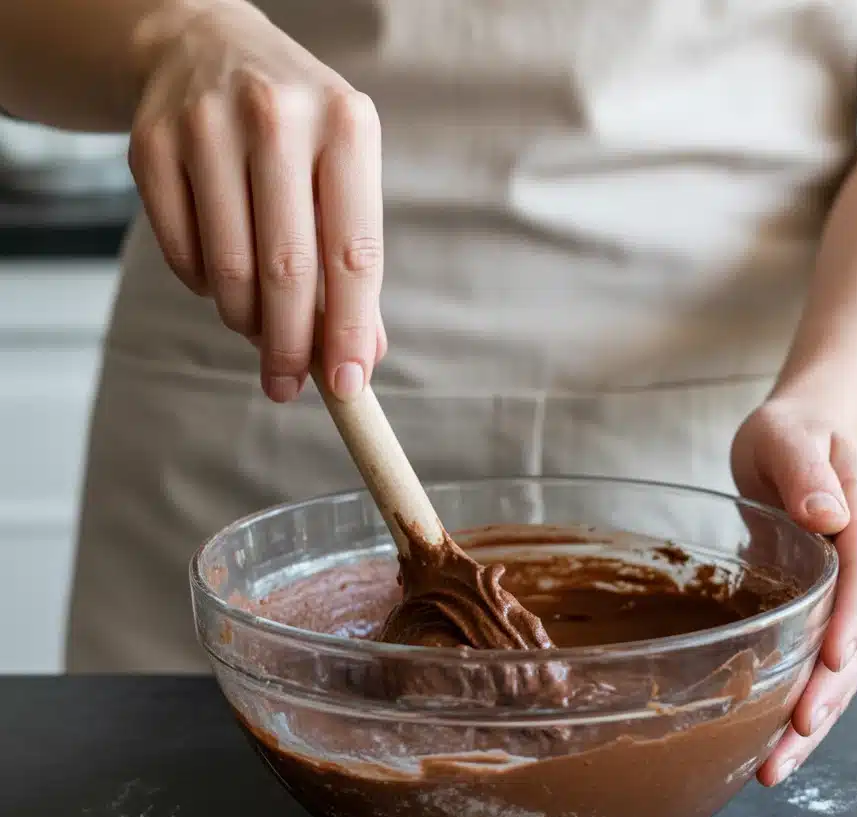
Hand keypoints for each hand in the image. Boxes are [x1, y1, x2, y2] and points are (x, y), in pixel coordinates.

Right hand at [128, 0, 385, 401]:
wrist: (204, 46)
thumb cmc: (294, 133)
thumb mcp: (342, 177)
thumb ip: (354, 267)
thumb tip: (361, 358)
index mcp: (346, 126)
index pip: (353, 254)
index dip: (350, 330)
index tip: (347, 386)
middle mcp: (278, 116)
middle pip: (287, 270)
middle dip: (290, 346)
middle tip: (286, 385)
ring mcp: (206, 125)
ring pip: (228, 269)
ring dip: (245, 320)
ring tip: (256, 324)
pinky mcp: (150, 143)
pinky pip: (181, 253)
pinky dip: (203, 286)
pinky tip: (219, 276)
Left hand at [730, 397, 856, 786]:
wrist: (804, 444)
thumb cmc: (791, 436)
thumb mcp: (789, 436)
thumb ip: (808, 471)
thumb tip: (827, 513)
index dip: (852, 620)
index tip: (830, 660)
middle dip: (828, 694)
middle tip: (789, 740)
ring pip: (846, 668)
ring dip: (814, 722)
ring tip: (773, 767)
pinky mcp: (840, 617)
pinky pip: (828, 669)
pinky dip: (805, 708)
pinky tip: (775, 747)